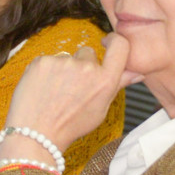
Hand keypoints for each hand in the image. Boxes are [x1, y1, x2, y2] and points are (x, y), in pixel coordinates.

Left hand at [3, 34, 134, 154]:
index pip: (120, 46)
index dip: (114, 40)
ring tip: (55, 93)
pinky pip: (47, 61)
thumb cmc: (70, 125)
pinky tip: (42, 89)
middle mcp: (86, 68)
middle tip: (72, 88)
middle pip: (87, 53)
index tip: (107, 41)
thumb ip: (117, 85)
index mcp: (105, 81)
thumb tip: (138, 72)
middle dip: (82, 65)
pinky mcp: (42, 61)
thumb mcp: (100, 109)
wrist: (36, 134)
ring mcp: (62, 62)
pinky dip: (44, 72)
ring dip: (62, 70)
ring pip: (66, 58)